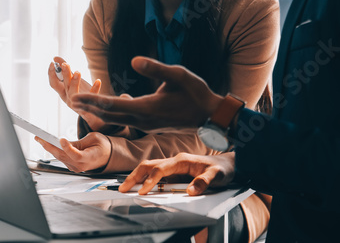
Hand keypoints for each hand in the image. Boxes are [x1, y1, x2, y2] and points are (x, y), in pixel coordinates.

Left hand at [34, 132, 110, 172]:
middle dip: (50, 146)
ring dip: (49, 148)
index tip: (61, 139)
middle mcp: (82, 165)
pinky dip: (54, 150)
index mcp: (90, 158)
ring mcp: (76, 167)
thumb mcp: (94, 138)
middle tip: (40, 138)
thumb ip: (79, 142)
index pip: (76, 155)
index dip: (68, 148)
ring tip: (40, 139)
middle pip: (63, 156)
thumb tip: (64, 143)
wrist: (106, 155)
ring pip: (60, 157)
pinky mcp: (72, 166)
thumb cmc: (102, 146)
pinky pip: (61, 158)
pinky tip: (48, 143)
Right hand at [48, 57, 105, 130]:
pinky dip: (94, 89)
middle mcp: (67, 97)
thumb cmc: (80, 92)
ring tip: (78, 72)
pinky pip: (91, 97)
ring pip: (73, 93)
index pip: (53, 83)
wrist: (92, 109)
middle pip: (63, 86)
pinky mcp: (87, 105)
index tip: (52, 63)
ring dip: (75, 82)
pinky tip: (98, 81)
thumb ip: (64, 70)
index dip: (51, 73)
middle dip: (64, 75)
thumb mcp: (71, 80)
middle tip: (66, 64)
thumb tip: (55, 57)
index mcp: (62, 92)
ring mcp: (77, 103)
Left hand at [72, 56, 224, 132]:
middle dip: (89, 107)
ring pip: (115, 119)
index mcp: (146, 109)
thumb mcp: (178, 75)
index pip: (112, 105)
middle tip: (71, 100)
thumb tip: (133, 60)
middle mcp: (141, 120)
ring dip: (97, 111)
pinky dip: (111, 113)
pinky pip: (124, 120)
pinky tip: (107, 107)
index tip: (75, 97)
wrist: (210, 116)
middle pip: (108, 115)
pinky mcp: (148, 125)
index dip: (92, 100)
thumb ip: (155, 68)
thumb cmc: (196, 94)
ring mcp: (145, 125)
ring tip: (83, 104)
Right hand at [119, 152, 235, 194]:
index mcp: (182, 160)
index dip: (150, 180)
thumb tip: (190, 191)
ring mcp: (172, 167)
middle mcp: (174, 161)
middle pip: (148, 165)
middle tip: (123, 187)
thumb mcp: (218, 176)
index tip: (143, 190)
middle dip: (134, 176)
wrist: (228, 165)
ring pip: (148, 168)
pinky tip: (138, 186)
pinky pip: (154, 174)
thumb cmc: (222, 169)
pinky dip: (143, 179)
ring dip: (136, 176)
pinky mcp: (172, 172)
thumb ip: (204, 182)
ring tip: (125, 187)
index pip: (160, 169)